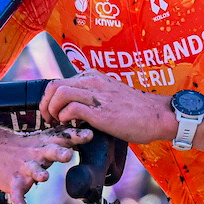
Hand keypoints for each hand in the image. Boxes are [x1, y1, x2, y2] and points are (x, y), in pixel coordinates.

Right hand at [0, 126, 91, 203]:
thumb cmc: (28, 145)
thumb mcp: (45, 139)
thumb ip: (66, 138)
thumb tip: (92, 133)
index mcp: (47, 144)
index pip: (64, 138)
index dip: (77, 136)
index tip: (89, 135)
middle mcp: (37, 154)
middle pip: (50, 151)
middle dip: (59, 153)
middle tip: (68, 155)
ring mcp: (24, 167)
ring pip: (33, 170)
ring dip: (39, 174)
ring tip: (44, 177)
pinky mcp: (14, 181)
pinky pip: (16, 192)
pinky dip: (19, 200)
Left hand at [39, 71, 175, 145]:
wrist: (157, 116)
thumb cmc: (136, 110)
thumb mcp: (110, 95)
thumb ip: (92, 97)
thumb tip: (76, 110)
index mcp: (92, 77)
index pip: (59, 82)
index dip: (50, 99)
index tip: (52, 114)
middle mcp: (92, 81)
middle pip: (53, 85)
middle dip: (45, 104)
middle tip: (49, 120)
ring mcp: (96, 94)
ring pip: (58, 93)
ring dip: (52, 111)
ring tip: (58, 124)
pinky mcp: (100, 111)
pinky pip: (71, 109)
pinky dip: (65, 119)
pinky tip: (71, 126)